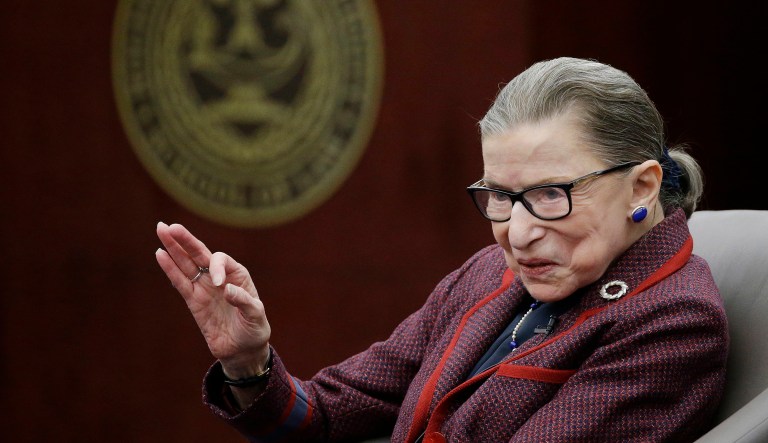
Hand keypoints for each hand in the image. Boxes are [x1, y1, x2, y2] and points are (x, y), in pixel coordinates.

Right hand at [155, 222, 270, 377]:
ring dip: (173, 248)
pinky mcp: (194, 302)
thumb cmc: (254, 330)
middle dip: (185, 240)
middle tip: (170, 226)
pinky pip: (180, 283)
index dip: (216, 267)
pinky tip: (160, 254)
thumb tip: (225, 289)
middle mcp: (219, 278)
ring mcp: (204, 288)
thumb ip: (244, 302)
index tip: (219, 285)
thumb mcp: (256, 316)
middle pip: (199, 254)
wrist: (242, 350)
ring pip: (186, 264)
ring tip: (161, 230)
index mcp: (237, 275)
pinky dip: (170, 269)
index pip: (220, 260)